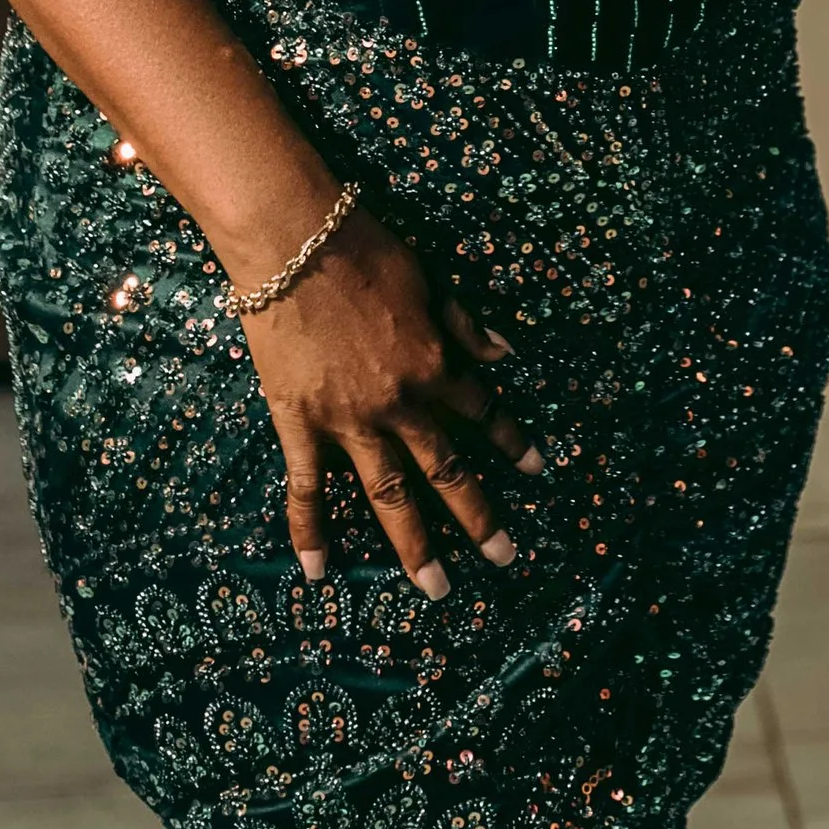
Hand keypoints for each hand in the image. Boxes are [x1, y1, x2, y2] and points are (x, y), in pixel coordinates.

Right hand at [240, 206, 542, 594]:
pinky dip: (311, 531)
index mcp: (434, 364)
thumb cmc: (365, 249)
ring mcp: (349, 420)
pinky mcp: (299, 423)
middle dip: (479, 517)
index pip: (482, 410)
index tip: (535, 470)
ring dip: (415, 544)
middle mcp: (400, 403)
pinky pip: (306, 487)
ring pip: (389, 494)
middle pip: (446, 469)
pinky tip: (319, 572)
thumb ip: (465, 325)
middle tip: (505, 558)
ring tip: (436, 587)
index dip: (511, 440)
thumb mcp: (431, 279)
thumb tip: (506, 355)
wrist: (293, 242)